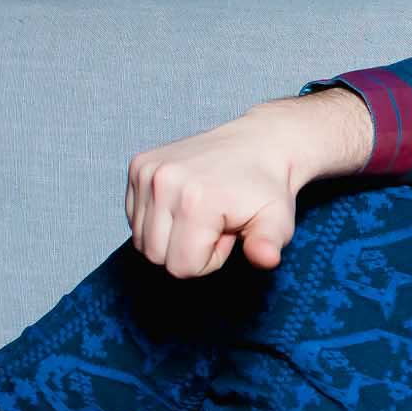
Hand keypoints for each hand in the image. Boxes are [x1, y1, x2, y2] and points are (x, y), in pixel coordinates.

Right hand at [124, 90, 370, 276]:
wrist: (259, 143)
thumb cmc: (267, 189)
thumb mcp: (277, 221)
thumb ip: (268, 245)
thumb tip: (267, 259)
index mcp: (195, 200)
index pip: (181, 267)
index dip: (208, 260)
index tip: (227, 232)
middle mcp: (164, 182)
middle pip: (155, 256)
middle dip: (187, 250)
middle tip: (215, 223)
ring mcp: (147, 170)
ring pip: (141, 239)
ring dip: (171, 236)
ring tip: (202, 213)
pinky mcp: (139, 165)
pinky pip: (134, 217)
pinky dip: (157, 220)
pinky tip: (184, 202)